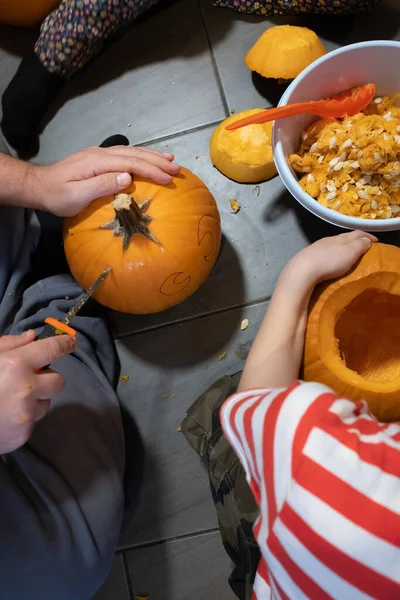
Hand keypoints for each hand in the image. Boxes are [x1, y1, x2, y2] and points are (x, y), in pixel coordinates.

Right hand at [0, 331, 76, 453]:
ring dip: (36, 400)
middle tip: (31, 379)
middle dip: (48, 379)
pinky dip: (24, 417)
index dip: (65, 344)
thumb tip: (32, 337)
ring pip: (46, 403)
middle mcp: (27, 389)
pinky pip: (33, 421)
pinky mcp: (24, 434)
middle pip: (59, 381)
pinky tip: (6, 416)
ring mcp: (27, 414)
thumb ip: (9, 344)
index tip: (71, 343)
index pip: (53, 349)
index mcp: (17, 365)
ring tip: (11, 400)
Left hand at [28, 146, 180, 216]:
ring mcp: (99, 154)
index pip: (130, 163)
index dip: (151, 170)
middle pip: (134, 154)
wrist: (39, 185)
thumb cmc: (57, 195)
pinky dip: (140, 156)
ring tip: (170, 160)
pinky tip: (148, 158)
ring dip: (151, 156)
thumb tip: (128, 177)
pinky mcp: (98, 158)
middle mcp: (101, 154)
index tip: (168, 178)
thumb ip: (102, 185)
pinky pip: (125, 154)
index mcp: (97, 162)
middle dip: (157, 161)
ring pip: (131, 152)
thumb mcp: (77, 195)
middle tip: (177, 168)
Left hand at [284, 231, 377, 287]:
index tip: (376, 240)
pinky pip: (325, 252)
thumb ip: (359, 245)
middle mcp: (329, 240)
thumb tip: (367, 239)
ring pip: (333, 243)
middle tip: (364, 245)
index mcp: (340, 238)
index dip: (367, 235)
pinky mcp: (309, 257)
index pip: (357, 233)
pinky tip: (331, 259)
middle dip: (355, 239)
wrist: (302, 270)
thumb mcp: (349, 253)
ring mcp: (317, 248)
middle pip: (344, 237)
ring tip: (348, 253)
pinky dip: (332, 253)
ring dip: (343, 246)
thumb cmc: (330, 261)